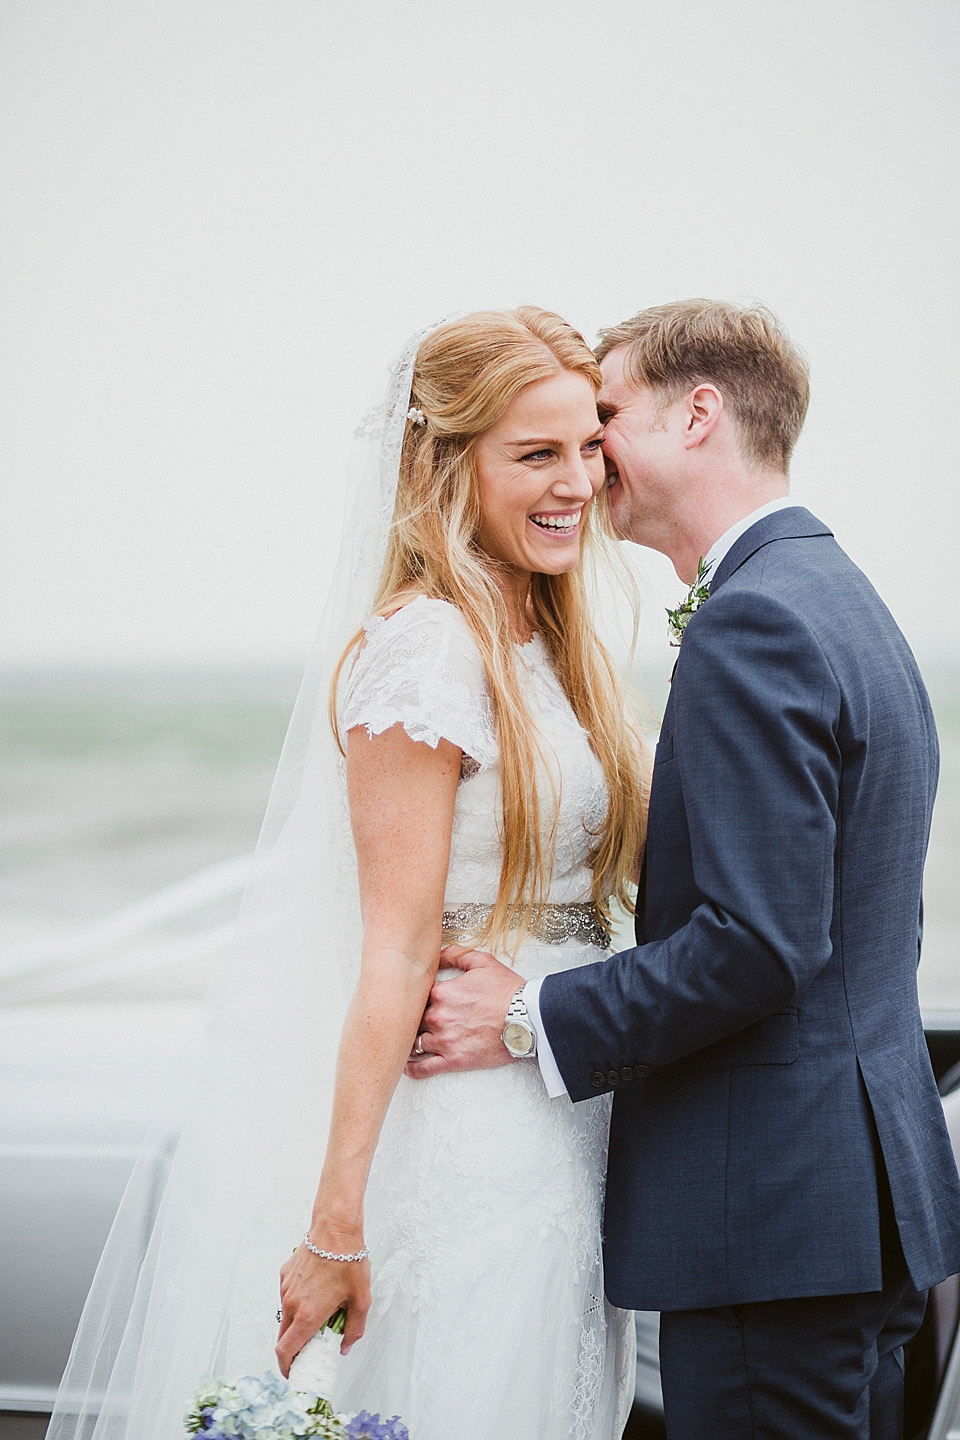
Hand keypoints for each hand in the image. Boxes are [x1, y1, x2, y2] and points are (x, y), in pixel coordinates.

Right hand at [276, 1239, 370, 1374]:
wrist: (335, 1227)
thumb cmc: (348, 1260)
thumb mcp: (361, 1300)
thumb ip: (353, 1329)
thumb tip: (344, 1346)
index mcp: (307, 1314)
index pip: (286, 1352)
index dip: (287, 1367)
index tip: (295, 1372)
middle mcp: (291, 1303)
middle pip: (284, 1337)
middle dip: (294, 1349)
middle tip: (310, 1349)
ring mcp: (286, 1288)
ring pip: (286, 1316)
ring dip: (297, 1322)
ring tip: (320, 1313)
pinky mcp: (285, 1275)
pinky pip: (288, 1296)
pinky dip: (298, 1301)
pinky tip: (317, 1290)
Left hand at [405, 944, 523, 1077]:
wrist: (527, 1018)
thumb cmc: (507, 991)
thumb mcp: (483, 962)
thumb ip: (456, 954)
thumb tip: (438, 954)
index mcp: (441, 992)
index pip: (415, 995)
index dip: (414, 996)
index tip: (414, 999)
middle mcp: (438, 1017)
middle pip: (412, 1019)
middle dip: (412, 1019)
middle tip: (409, 1020)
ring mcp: (444, 1041)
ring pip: (414, 1043)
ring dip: (411, 1041)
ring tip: (407, 1041)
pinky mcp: (453, 1061)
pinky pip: (422, 1068)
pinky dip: (411, 1068)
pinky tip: (406, 1065)